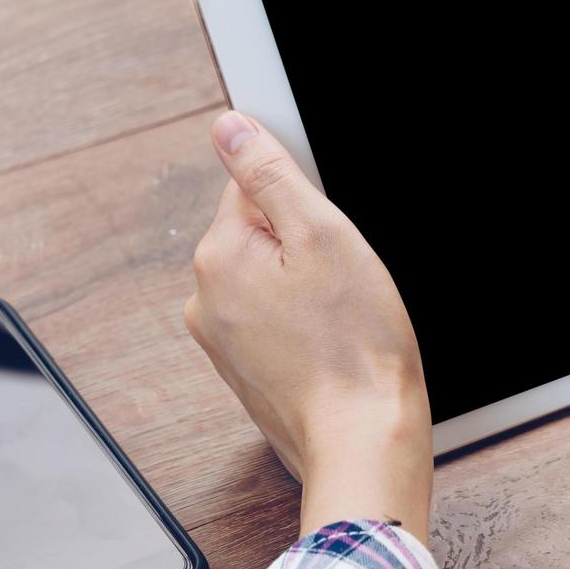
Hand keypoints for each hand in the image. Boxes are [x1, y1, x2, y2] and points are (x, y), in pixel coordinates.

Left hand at [184, 111, 432, 542]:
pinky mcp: (247, 370)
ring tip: (343, 318)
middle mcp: (205, 299)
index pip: (253, 186)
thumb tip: (228, 128)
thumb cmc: (356, 347)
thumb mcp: (324, 236)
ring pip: (274, 279)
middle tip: (346, 281)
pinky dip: (307, 324)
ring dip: (310, 287)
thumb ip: (270, 175)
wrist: (364, 441)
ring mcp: (223, 340)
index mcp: (217, 257)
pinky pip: (277, 320)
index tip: (333, 237)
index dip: (306, 203)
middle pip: (263, 234)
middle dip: (308, 247)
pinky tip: (335, 343)